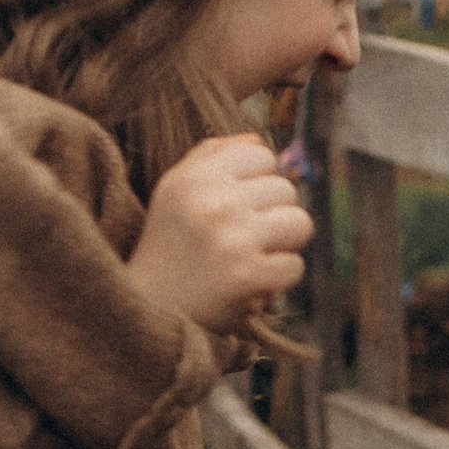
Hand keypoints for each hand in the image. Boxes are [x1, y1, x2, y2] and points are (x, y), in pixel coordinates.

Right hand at [129, 135, 314, 332]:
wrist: (148, 310)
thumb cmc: (171, 246)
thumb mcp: (176, 191)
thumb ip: (213, 157)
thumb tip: (256, 138)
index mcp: (194, 176)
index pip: (262, 155)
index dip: (256, 182)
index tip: (235, 206)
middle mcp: (213, 202)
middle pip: (286, 190)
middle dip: (270, 215)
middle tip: (238, 239)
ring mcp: (233, 239)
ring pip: (300, 223)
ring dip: (281, 245)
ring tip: (249, 256)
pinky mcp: (249, 276)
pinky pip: (295, 265)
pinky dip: (277, 279)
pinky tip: (248, 283)